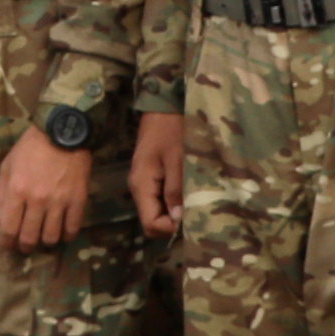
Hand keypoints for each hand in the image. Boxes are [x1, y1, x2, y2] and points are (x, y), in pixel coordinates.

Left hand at [0, 128, 91, 251]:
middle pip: (29, 238)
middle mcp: (36, 200)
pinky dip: (66, 235)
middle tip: (25, 246)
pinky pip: (72, 228)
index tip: (7, 246)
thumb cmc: (30, 148)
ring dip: (45, 242)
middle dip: (25, 247)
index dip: (6, 243)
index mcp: (16, 191)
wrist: (62, 131)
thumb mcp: (7, 166)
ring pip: (51, 237)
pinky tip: (63, 233)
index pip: (8, 229)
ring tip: (44, 239)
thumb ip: (1, 194)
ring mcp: (59, 201)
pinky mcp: (78, 200)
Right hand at [130, 110, 186, 234]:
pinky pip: (160, 199)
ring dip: (175, 213)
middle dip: (172, 223)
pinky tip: (189, 194)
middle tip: (195, 212)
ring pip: (157, 212)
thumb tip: (178, 219)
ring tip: (195, 203)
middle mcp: (139, 188)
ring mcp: (145, 183)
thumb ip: (175, 190)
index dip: (170, 228)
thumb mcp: (177, 160)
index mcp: (141, 186)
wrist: (163, 108)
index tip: (191, 219)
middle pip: (152, 221)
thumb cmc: (171, 130)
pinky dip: (174, 202)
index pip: (151, 224)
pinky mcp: (152, 178)